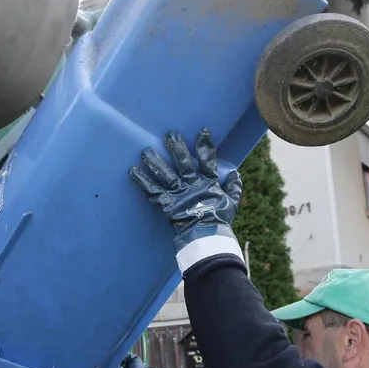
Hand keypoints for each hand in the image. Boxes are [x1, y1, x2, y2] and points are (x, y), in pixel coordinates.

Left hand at [129, 130, 243, 259]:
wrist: (207, 237)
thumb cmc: (219, 219)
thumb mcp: (231, 203)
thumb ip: (233, 187)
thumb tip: (235, 173)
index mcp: (209, 182)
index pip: (208, 159)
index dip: (205, 145)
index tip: (202, 131)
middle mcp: (192, 184)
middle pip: (183, 162)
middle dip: (177, 148)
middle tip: (169, 134)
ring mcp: (179, 194)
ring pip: (165, 174)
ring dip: (155, 161)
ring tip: (145, 151)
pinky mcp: (167, 204)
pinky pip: (152, 190)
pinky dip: (142, 181)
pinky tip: (133, 170)